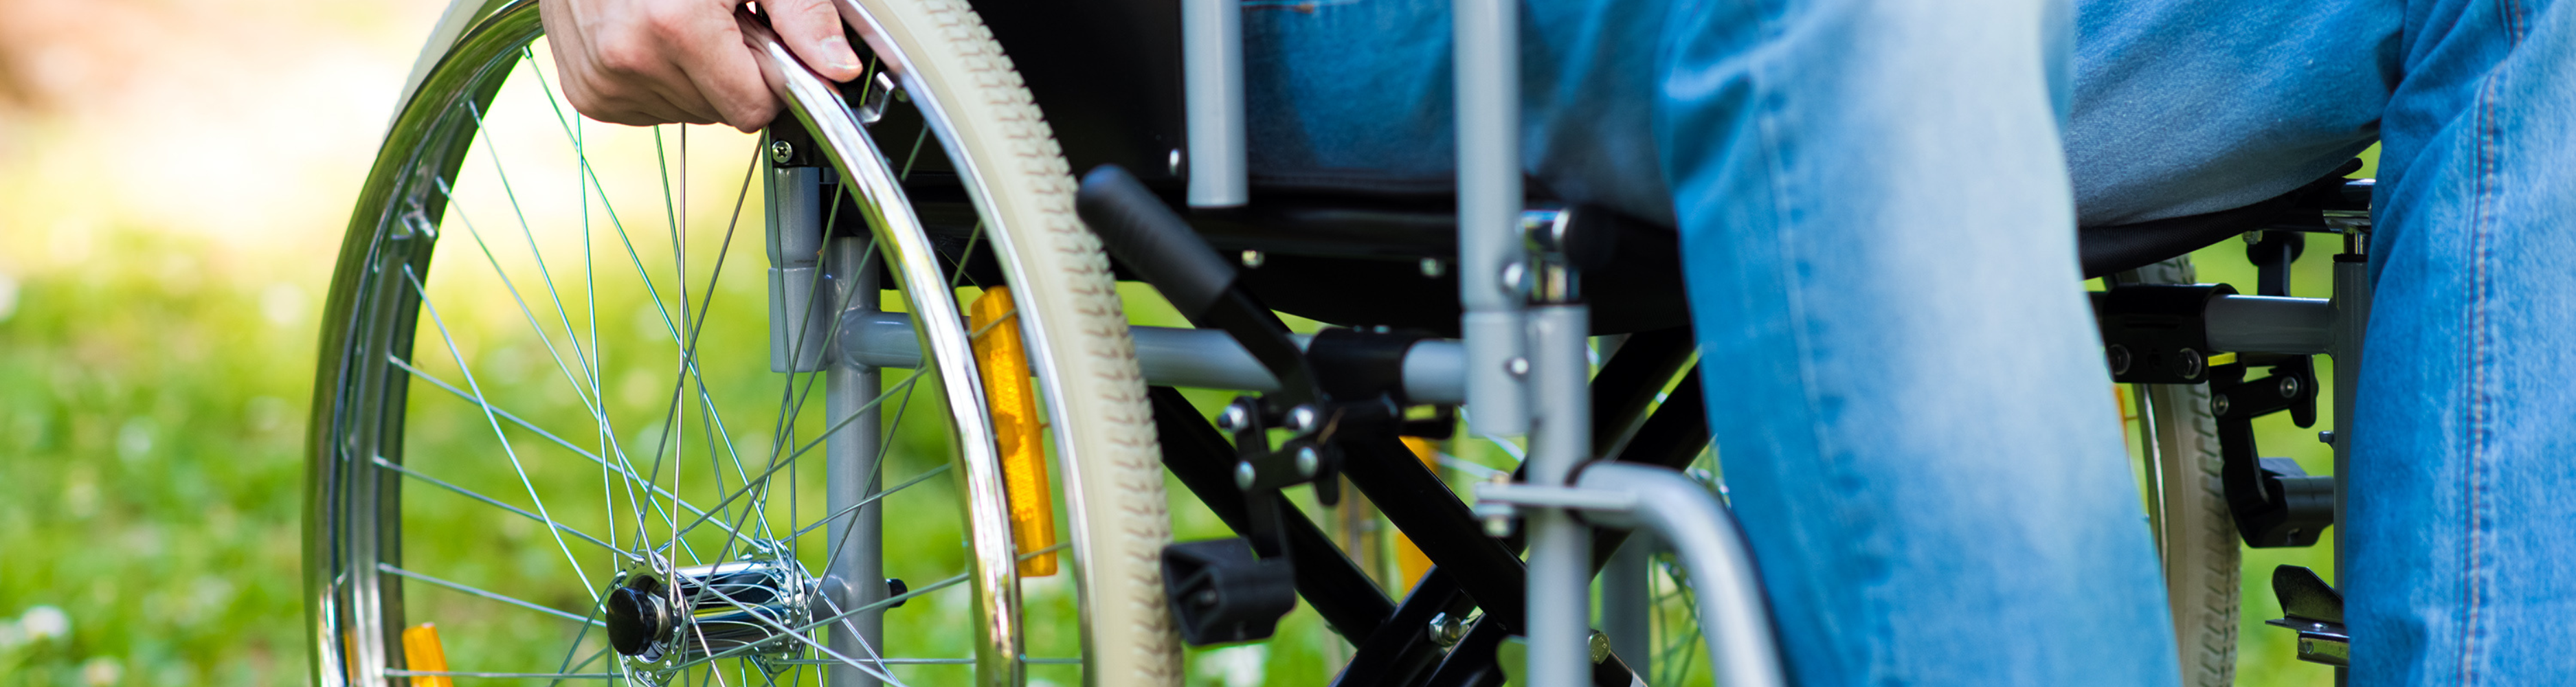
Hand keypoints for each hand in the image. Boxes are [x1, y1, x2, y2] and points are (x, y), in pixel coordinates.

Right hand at [539, 0, 866, 131]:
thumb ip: (802, 14)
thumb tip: (840, 68)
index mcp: (674, 28)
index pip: (753, 107)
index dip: (768, 73)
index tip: (757, 34)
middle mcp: (630, 60)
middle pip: (721, 112)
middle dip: (731, 70)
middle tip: (714, 16)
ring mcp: (602, 82)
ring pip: (687, 112)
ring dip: (695, 74)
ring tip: (679, 18)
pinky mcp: (586, 93)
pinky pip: (650, 108)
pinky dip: (661, 78)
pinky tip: (652, 34)